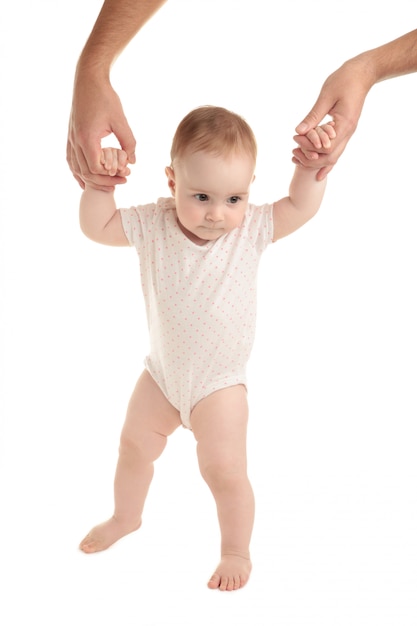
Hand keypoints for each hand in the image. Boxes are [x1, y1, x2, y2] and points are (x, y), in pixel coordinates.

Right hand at [67, 76, 135, 191]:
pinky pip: (71, 161)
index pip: (96, 168)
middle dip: (104, 181)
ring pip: (77, 169)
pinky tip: (85, 181)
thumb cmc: (105, 98)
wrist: (88, 80)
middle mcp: (75, 141)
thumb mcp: (121, 121)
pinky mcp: (70, 137)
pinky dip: (78, 173)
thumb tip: (133, 161)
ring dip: (92, 180)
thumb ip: (128, 142)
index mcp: (87, 138)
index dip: (111, 174)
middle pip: (87, 172)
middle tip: (122, 181)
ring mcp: (70, 139)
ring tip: (108, 184)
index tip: (126, 173)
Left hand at [293, 59, 372, 179]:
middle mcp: (348, 132)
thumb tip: (298, 131)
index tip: (296, 138)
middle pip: (330, 158)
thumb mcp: (326, 96)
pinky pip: (336, 149)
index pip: (326, 148)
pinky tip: (314, 162)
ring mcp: (348, 133)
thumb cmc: (344, 80)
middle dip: (310, 159)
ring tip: (298, 156)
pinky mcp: (345, 130)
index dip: (309, 147)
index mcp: (344, 124)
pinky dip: (324, 158)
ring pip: (333, 157)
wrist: (362, 74)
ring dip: (315, 160)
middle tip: (294, 153)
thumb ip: (313, 116)